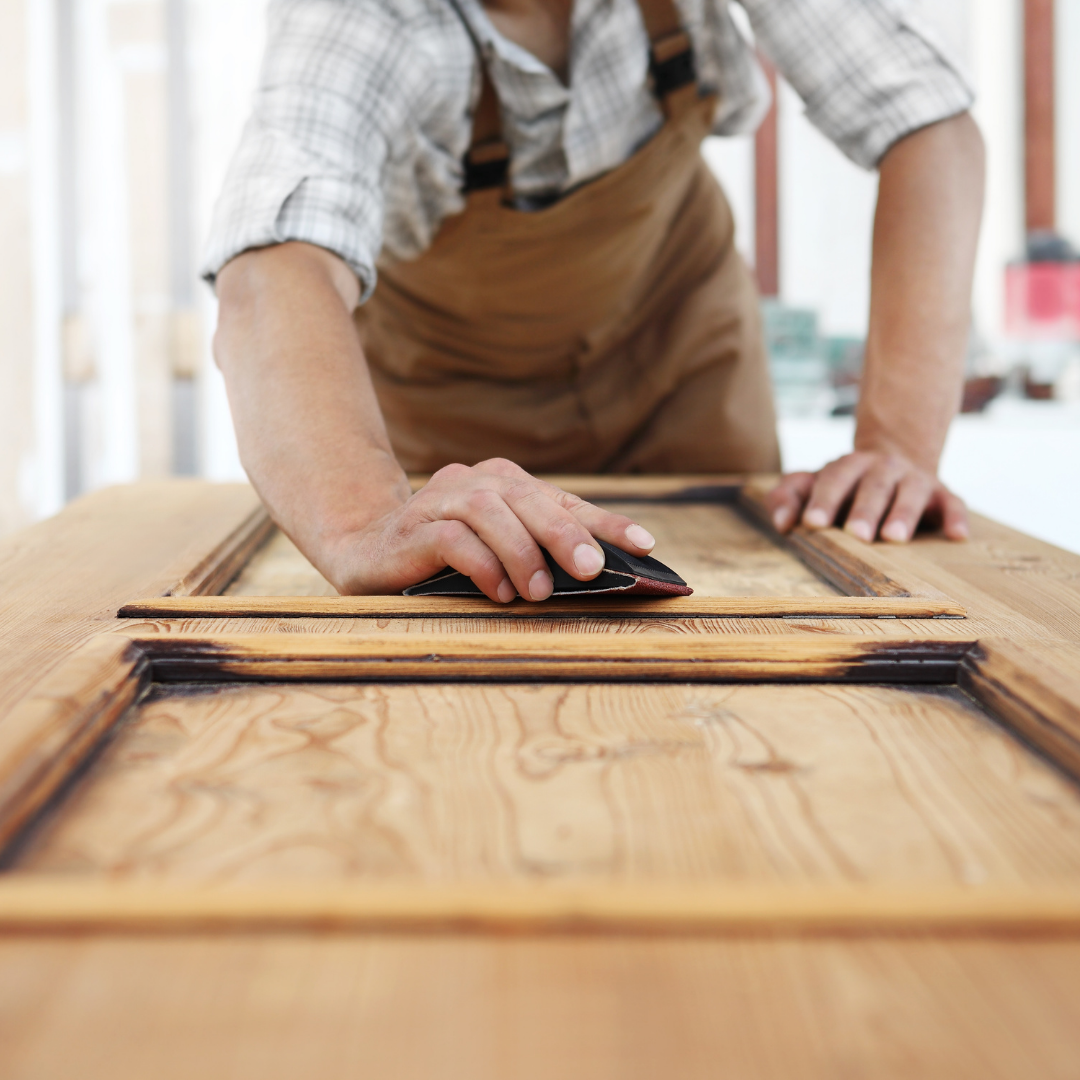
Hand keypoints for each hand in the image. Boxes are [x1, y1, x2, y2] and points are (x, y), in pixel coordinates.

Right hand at [324, 458, 656, 599]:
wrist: (364, 551)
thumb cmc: (446, 558)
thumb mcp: (499, 552)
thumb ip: (539, 554)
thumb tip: (601, 576)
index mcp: (504, 483)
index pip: (563, 499)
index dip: (605, 521)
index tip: (646, 546)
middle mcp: (474, 482)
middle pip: (528, 498)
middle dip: (565, 533)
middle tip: (592, 569)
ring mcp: (439, 500)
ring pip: (489, 512)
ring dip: (520, 551)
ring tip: (540, 592)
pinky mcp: (411, 528)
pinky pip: (451, 537)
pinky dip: (480, 564)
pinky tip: (498, 593)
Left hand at [765, 450, 967, 542]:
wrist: (894, 461)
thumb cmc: (844, 485)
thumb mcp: (813, 485)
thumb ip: (789, 496)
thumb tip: (781, 523)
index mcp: (849, 465)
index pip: (834, 479)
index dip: (823, 500)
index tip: (813, 522)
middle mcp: (883, 468)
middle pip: (873, 486)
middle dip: (864, 510)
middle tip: (855, 535)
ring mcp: (914, 480)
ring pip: (911, 493)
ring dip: (903, 514)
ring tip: (894, 538)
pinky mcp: (942, 494)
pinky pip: (953, 503)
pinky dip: (956, 518)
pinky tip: (957, 535)